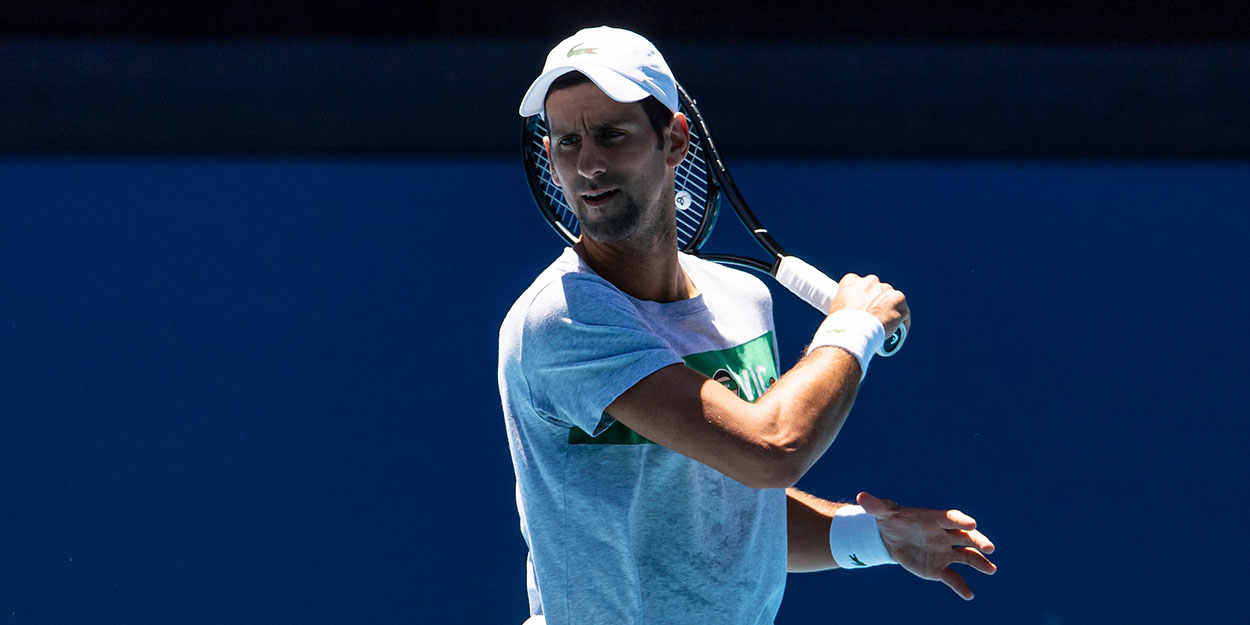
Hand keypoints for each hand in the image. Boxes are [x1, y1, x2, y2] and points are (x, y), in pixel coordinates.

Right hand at [829, 274, 908, 335]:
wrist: (853, 331)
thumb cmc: (839, 326)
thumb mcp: (835, 311)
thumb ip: (844, 308)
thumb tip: (846, 320)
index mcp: (851, 281)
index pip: (858, 286)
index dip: (861, 299)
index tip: (861, 310)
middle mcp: (870, 281)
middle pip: (877, 290)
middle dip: (876, 302)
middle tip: (873, 319)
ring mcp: (886, 289)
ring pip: (891, 299)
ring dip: (889, 310)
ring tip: (886, 326)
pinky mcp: (899, 300)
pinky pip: (903, 312)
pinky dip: (901, 322)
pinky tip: (897, 332)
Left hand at [858, 491, 996, 599]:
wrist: (891, 538)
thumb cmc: (891, 519)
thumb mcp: (882, 512)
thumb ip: (876, 506)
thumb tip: (860, 497)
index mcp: (935, 519)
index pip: (951, 518)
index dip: (962, 520)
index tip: (972, 523)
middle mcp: (945, 535)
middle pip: (966, 537)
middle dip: (978, 541)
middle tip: (990, 548)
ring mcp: (945, 552)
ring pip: (966, 557)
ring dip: (979, 563)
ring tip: (991, 570)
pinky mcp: (939, 568)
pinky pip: (953, 578)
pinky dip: (961, 586)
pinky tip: (969, 595)